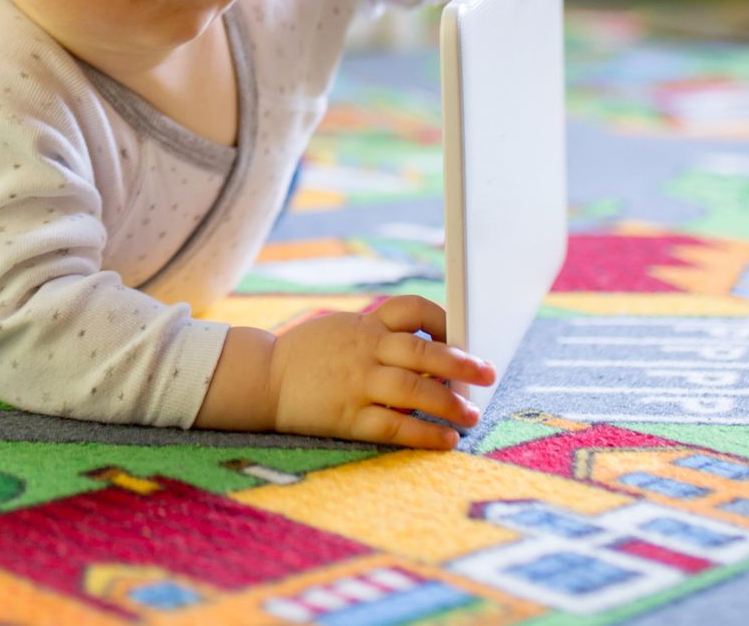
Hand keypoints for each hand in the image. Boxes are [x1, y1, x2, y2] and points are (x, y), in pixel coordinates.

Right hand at [264, 295, 495, 448]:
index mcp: (364, 325)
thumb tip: (432, 349)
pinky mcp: (347, 417)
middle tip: (488, 373)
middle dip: (460, 362)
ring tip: (471, 416)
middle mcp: (363, 350)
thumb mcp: (342, 328)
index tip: (464, 334)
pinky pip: (393, 426)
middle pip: (421, 351)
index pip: (412, 309)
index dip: (443, 319)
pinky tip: (445, 440)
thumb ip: (379, 333)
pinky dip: (423, 433)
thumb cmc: (308, 356)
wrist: (260, 380)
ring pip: (412, 389)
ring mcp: (355, 384)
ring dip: (449, 403)